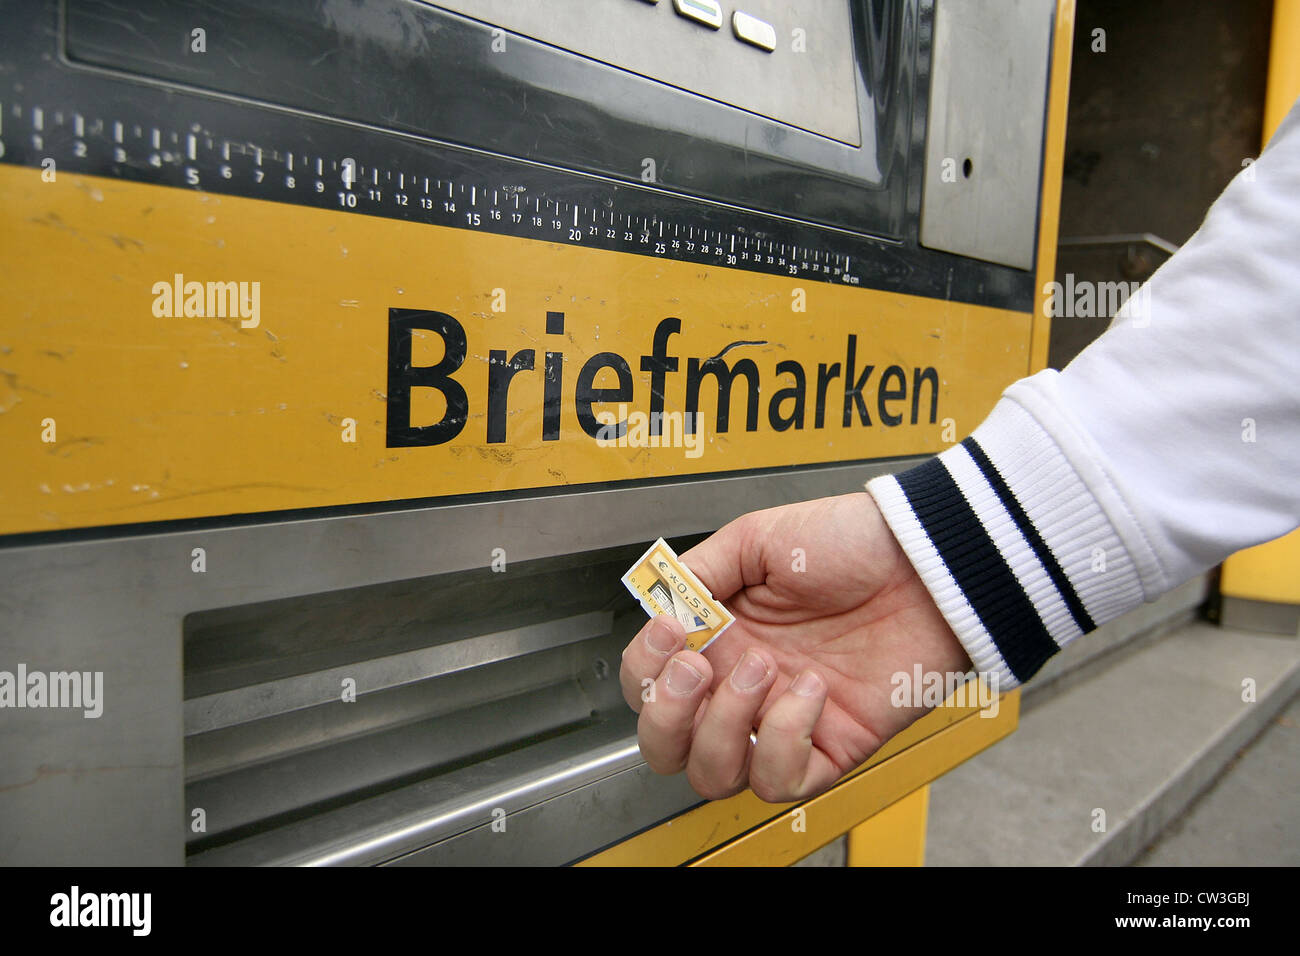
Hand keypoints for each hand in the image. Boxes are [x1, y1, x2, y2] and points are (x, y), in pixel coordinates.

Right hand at [619, 492, 971, 802]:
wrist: (924, 563)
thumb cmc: (853, 543)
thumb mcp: (759, 537)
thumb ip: (700, 570)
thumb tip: (659, 602)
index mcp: (718, 638)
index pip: (647, 681)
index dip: (646, 667)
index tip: (672, 631)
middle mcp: (740, 687)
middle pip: (666, 746)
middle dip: (667, 714)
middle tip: (699, 668)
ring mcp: (780, 721)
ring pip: (713, 775)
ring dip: (724, 726)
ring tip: (765, 669)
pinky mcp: (829, 747)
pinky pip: (782, 780)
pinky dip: (784, 740)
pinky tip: (810, 691)